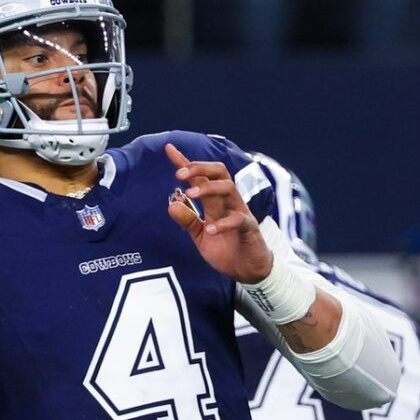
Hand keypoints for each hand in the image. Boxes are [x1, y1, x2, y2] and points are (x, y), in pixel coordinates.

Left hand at [166, 143, 272, 282]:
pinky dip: (222, 224)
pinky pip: (238, 220)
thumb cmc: (226, 249)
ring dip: (208, 188)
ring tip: (190, 194)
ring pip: (229, 188)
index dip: (186, 163)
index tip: (169, 149)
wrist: (247, 270)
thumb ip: (187, 221)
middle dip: (199, 168)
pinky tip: (209, 230)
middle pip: (219, 172)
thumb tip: (171, 205)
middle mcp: (228, 201)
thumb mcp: (200, 236)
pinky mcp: (250, 228)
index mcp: (215, 201)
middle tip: (179, 174)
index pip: (201, 177)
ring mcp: (240, 212)